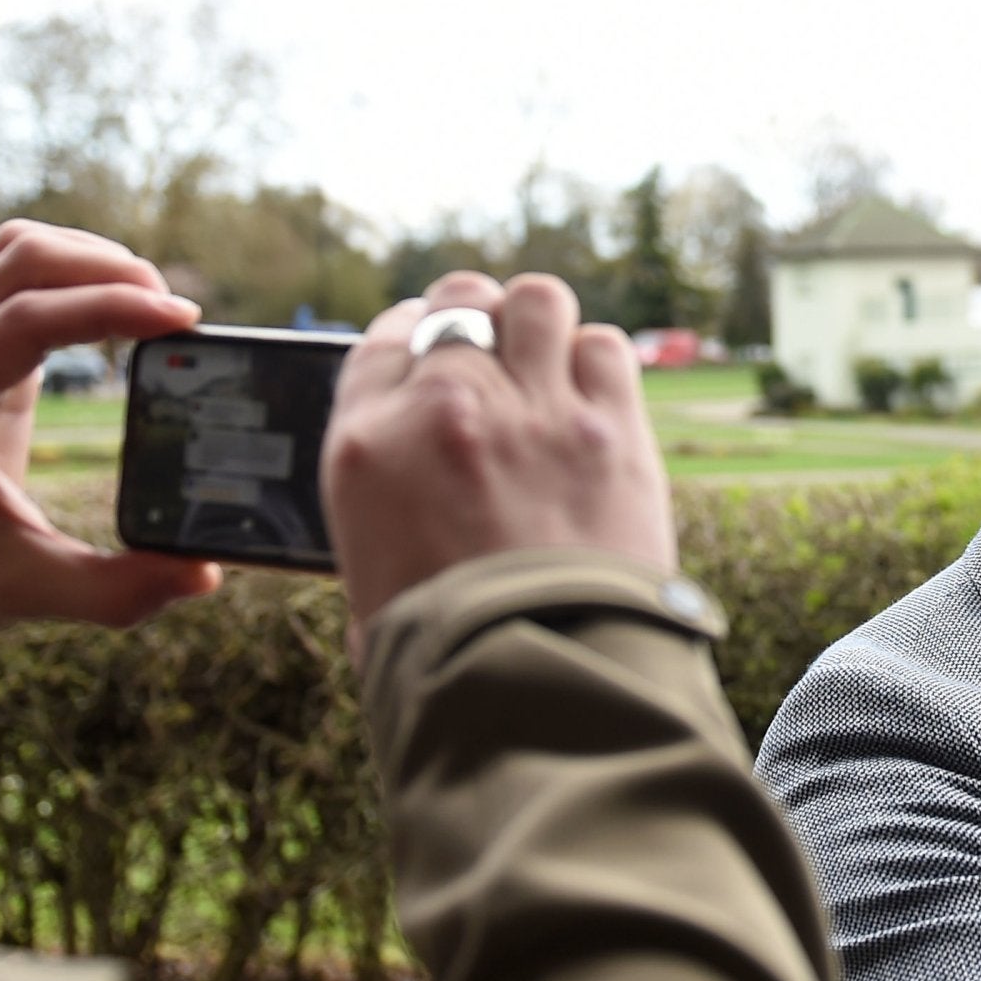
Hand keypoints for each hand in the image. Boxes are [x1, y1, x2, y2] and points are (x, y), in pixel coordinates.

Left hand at [0, 220, 221, 638]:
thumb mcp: (25, 589)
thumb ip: (114, 589)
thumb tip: (204, 575)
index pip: (26, 317)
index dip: (110, 307)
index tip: (185, 322)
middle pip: (22, 257)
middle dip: (109, 268)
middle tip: (177, 315)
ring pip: (18, 250)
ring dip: (92, 261)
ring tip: (154, 305)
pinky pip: (21, 275)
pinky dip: (77, 275)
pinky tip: (122, 315)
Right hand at [321, 271, 673, 656]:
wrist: (533, 679)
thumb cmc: (443, 650)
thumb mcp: (370, 568)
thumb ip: (386, 500)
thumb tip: (408, 494)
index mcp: (367, 444)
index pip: (386, 339)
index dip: (417, 332)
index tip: (434, 343)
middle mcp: (446, 406)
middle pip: (462, 301)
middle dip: (479, 316)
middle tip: (496, 347)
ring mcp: (534, 410)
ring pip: (539, 301)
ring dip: (541, 323)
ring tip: (548, 358)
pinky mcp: (612, 429)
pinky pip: (607, 347)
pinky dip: (600, 361)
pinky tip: (597, 395)